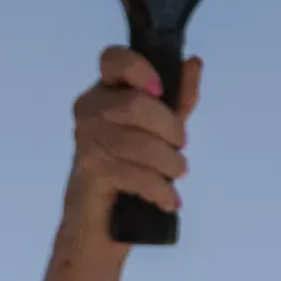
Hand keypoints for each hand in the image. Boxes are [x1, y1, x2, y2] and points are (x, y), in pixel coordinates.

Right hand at [64, 47, 195, 230]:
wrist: (98, 221)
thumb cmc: (131, 166)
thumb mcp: (161, 129)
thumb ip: (177, 97)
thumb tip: (194, 63)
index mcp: (106, 89)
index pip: (113, 59)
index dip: (138, 69)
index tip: (160, 90)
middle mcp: (89, 109)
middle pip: (135, 105)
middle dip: (169, 127)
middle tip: (181, 145)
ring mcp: (86, 140)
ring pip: (138, 144)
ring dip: (169, 162)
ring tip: (178, 172)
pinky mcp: (89, 172)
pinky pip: (134, 174)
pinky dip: (159, 189)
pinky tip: (168, 198)